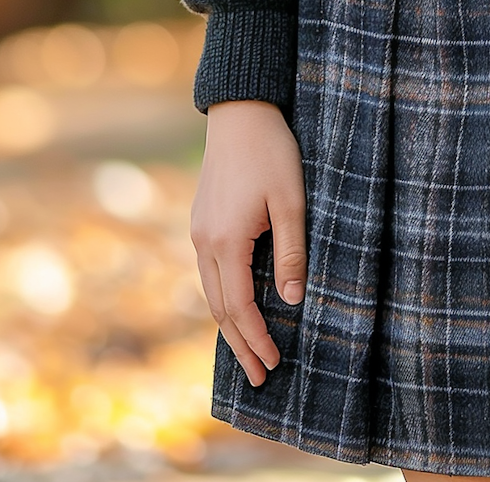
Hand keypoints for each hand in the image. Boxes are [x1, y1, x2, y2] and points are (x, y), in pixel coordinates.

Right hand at [192, 100, 307, 384]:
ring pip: (210, 292)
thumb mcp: (291, 201)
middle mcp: (204, 242)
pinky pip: (209, 272)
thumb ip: (291, 252)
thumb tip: (291, 301)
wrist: (239, 111)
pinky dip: (222, 298)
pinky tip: (236, 306)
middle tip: (259, 377)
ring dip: (228, 325)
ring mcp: (198, 232)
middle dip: (239, 345)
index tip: (274, 364)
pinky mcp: (201, 221)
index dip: (256, 339)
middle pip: (218, 308)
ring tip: (248, 351)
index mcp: (226, 241)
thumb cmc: (271, 152)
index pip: (239, 307)